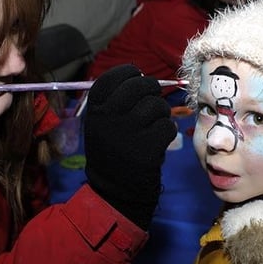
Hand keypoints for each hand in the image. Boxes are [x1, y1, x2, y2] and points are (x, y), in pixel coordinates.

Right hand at [84, 64, 175, 229]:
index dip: (129, 73)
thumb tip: (140, 75)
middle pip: (139, 85)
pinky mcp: (146, 148)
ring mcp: (127, 132)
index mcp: (95, 109)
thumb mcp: (101, 123)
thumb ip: (115, 99)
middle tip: (151, 100)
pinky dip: (167, 131)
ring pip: (157, 105)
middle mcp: (108, 117)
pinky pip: (167, 126)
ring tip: (154, 125)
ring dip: (161, 113)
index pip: (113, 76)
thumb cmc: (112, 151)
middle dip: (152, 89)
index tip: (136, 78)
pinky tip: (159, 140)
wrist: (114, 190)